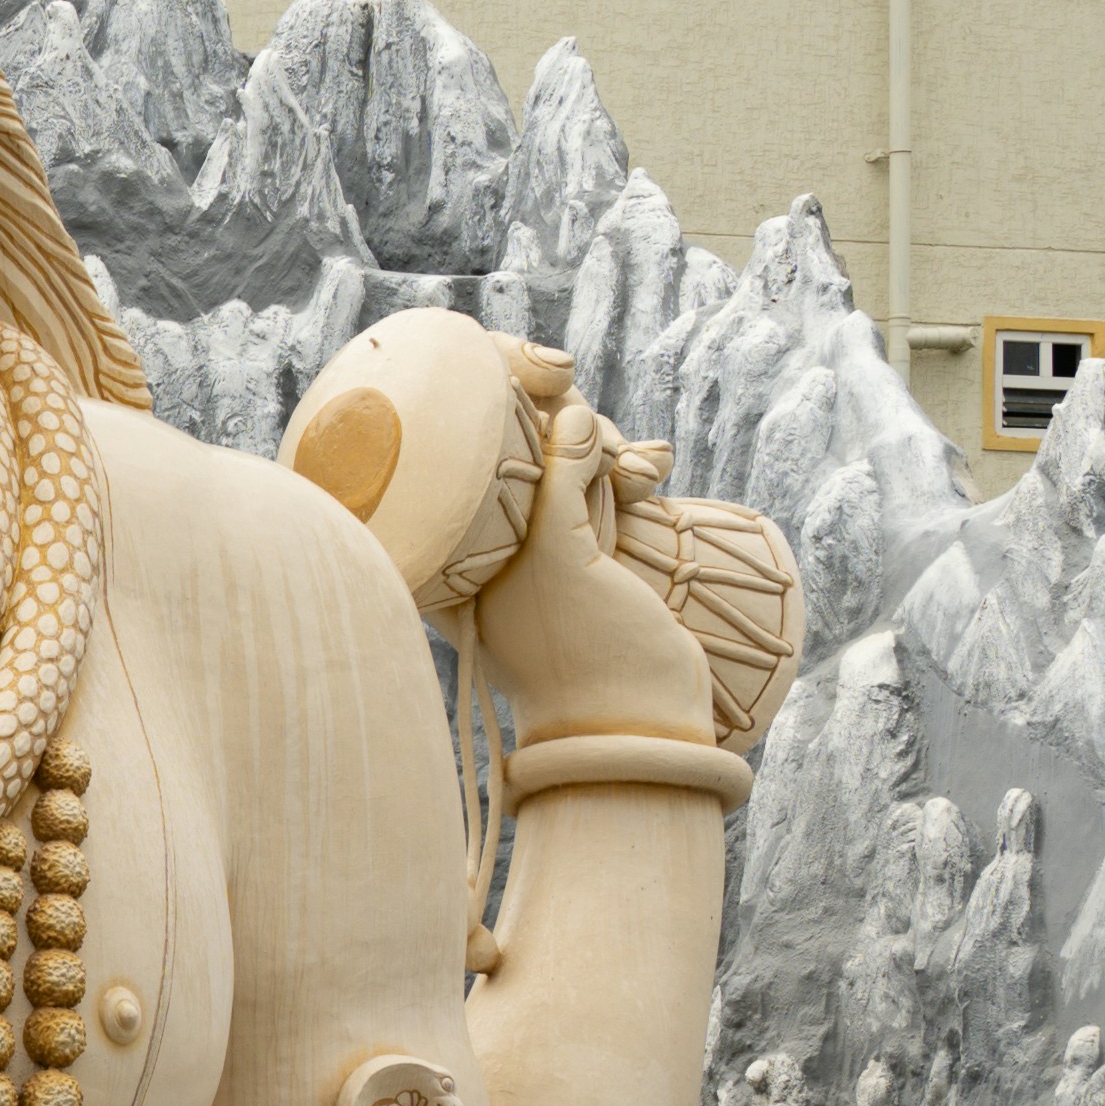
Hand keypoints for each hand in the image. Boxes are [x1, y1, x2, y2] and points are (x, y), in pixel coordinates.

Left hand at [469, 392, 710, 746]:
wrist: (643, 726)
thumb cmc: (585, 657)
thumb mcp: (558, 562)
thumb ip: (557, 480)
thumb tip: (571, 413)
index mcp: (448, 553)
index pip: (449, 450)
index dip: (493, 397)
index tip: (541, 379)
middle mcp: (485, 544)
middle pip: (511, 441)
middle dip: (565, 427)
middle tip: (603, 445)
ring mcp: (537, 545)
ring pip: (563, 456)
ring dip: (608, 449)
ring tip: (643, 477)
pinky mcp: (587, 547)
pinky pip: (601, 482)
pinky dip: (629, 469)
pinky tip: (656, 471)